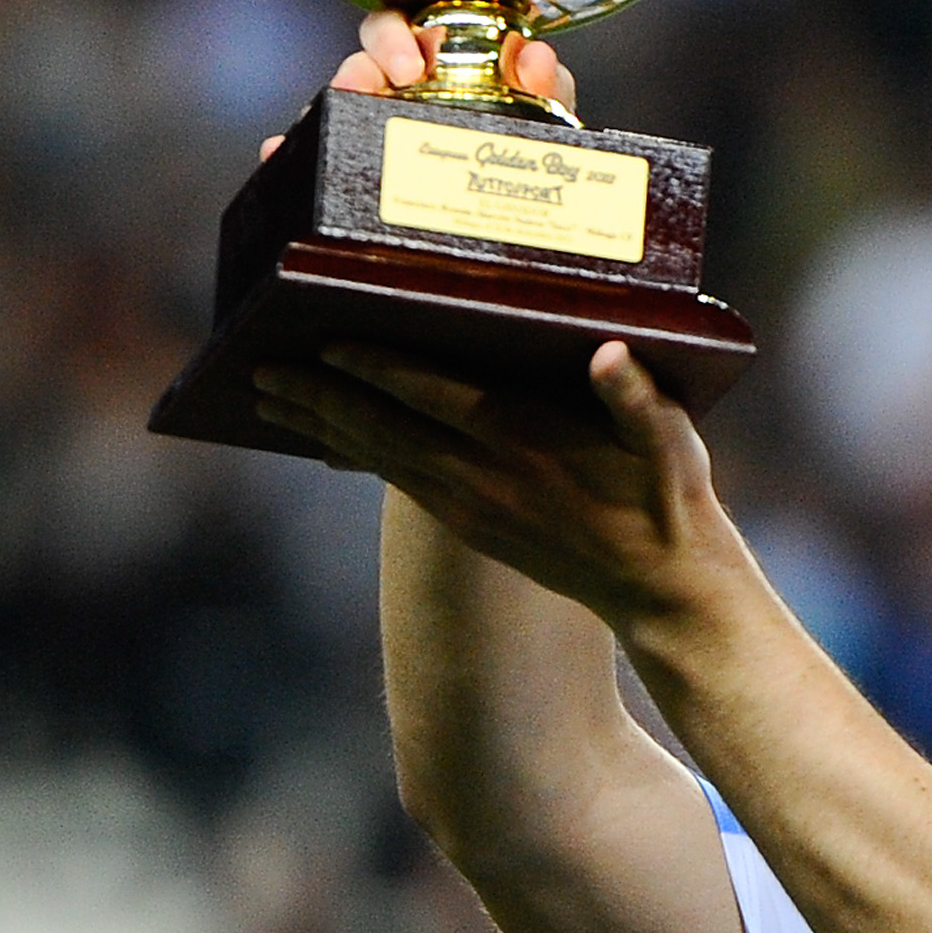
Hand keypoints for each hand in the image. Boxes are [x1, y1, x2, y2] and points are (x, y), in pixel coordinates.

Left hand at [252, 341, 746, 629]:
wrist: (664, 592)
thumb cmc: (671, 502)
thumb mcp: (670, 444)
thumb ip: (637, 397)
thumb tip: (607, 353)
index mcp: (526, 443)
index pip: (434, 395)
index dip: (376, 367)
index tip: (324, 340)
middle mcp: (485, 478)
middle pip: (383, 428)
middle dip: (319, 397)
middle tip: (260, 370)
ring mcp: (473, 507)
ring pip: (380, 458)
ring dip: (322, 426)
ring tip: (273, 399)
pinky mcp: (473, 527)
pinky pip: (399, 481)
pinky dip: (357, 455)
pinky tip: (329, 443)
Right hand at [259, 14, 580, 160]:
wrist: (523, 216)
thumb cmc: (522, 143)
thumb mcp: (542, 112)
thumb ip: (547, 84)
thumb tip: (536, 59)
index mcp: (436, 60)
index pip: (401, 26)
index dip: (395, 37)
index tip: (410, 65)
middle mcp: (397, 87)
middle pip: (361, 59)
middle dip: (359, 68)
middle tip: (368, 88)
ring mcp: (373, 123)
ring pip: (332, 101)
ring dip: (321, 104)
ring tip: (320, 117)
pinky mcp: (356, 162)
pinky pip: (312, 151)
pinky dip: (289, 149)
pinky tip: (277, 152)